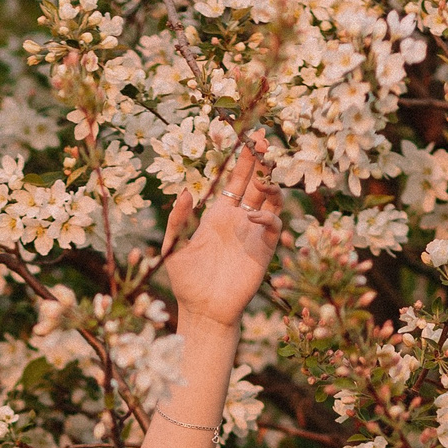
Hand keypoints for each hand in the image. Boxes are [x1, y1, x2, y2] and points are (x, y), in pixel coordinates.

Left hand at [156, 133, 284, 332]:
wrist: (203, 310)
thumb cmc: (186, 281)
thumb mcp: (173, 247)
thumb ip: (178, 220)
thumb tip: (185, 191)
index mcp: (219, 214)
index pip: (235, 180)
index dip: (243, 159)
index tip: (249, 137)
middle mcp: (239, 219)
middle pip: (256, 182)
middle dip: (262, 161)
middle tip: (264, 140)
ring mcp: (253, 233)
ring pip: (271, 199)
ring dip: (270, 184)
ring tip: (263, 176)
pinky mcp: (263, 249)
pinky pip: (273, 225)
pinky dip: (267, 215)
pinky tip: (253, 214)